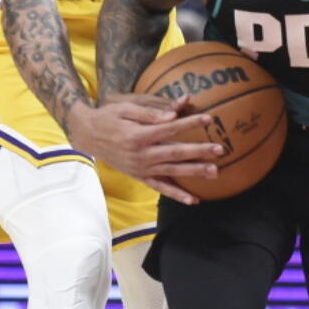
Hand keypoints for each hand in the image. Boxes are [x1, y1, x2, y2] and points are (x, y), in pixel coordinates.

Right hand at [69, 94, 225, 204]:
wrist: (88, 136)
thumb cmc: (109, 118)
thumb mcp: (125, 109)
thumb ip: (150, 112)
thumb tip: (173, 115)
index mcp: (139, 135)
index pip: (170, 129)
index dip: (190, 123)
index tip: (209, 119)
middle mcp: (141, 155)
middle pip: (176, 153)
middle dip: (199, 151)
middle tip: (219, 149)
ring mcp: (141, 168)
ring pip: (172, 172)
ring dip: (194, 172)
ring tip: (214, 172)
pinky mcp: (140, 177)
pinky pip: (161, 188)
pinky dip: (177, 195)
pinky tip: (194, 200)